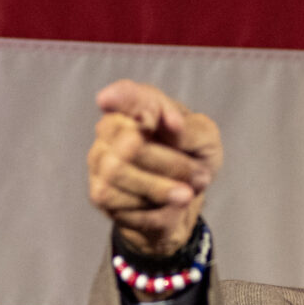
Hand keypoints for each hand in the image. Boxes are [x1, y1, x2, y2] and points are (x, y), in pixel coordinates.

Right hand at [85, 79, 223, 253]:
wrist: (186, 195)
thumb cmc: (192, 155)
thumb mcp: (204, 138)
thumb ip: (188, 128)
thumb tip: (172, 123)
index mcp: (135, 104)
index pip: (128, 95)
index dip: (139, 106)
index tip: (163, 121)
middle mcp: (109, 128)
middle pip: (131, 143)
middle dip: (171, 164)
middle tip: (199, 175)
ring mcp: (99, 161)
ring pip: (121, 174)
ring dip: (164, 188)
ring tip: (187, 192)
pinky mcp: (100, 195)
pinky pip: (126, 204)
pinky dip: (155, 208)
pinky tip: (167, 204)